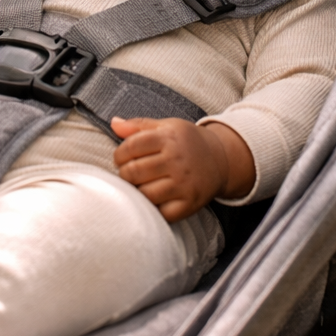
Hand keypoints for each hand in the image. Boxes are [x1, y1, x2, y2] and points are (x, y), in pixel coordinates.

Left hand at [111, 117, 253, 220]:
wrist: (221, 160)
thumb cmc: (187, 142)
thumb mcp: (167, 126)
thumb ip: (138, 125)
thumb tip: (114, 123)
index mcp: (169, 137)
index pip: (130, 147)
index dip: (119, 155)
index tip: (122, 158)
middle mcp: (177, 160)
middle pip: (132, 172)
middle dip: (125, 174)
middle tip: (130, 173)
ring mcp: (184, 184)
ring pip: (143, 194)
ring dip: (137, 191)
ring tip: (141, 184)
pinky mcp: (189, 204)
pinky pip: (160, 212)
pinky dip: (153, 208)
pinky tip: (155, 198)